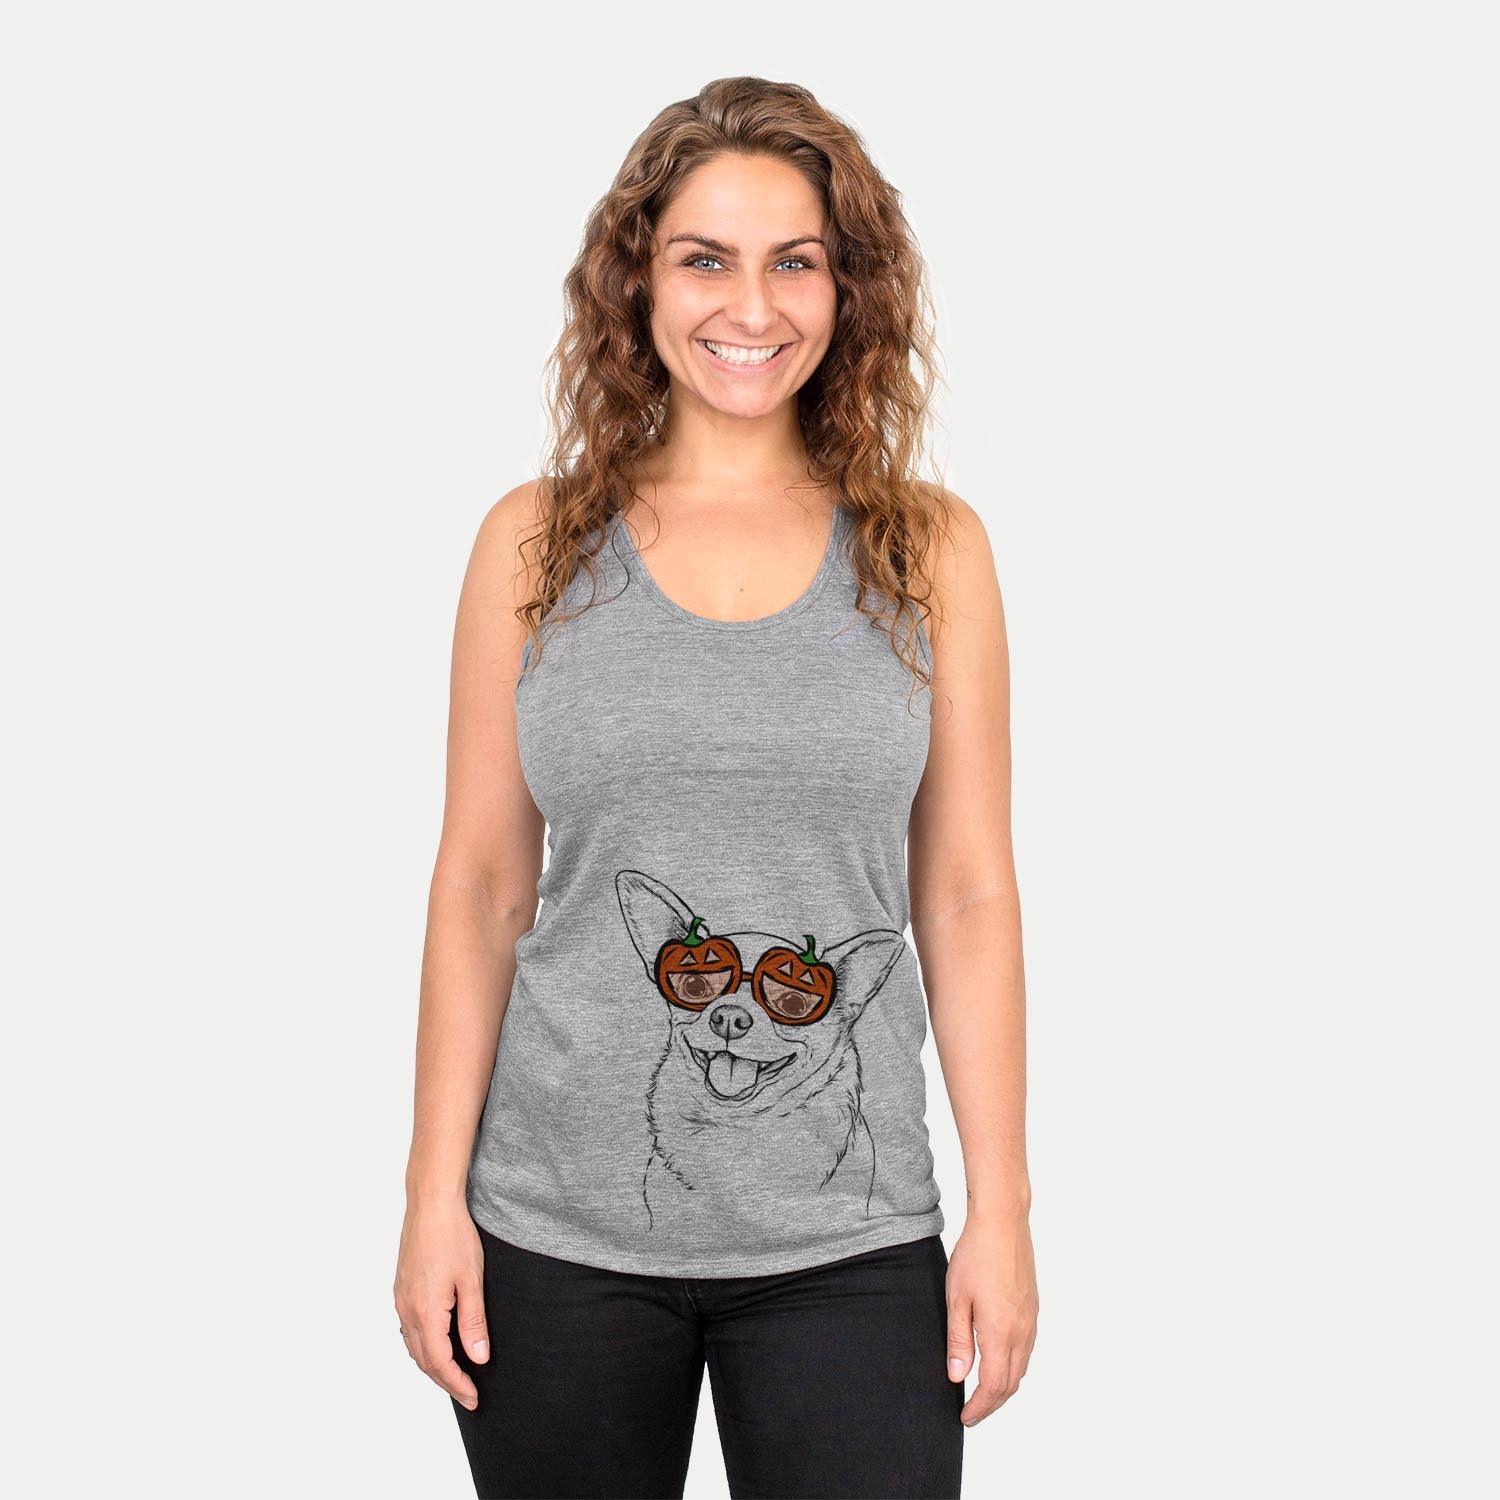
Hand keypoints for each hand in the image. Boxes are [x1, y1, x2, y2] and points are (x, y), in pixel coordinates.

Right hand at [394, 1196, 489, 1410]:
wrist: (431, 1204)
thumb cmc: (454, 1236)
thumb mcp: (471, 1280)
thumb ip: (473, 1322)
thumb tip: (479, 1357)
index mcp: (425, 1311)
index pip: (440, 1362)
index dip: (457, 1383)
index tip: (473, 1397)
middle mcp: (407, 1310)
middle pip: (423, 1360)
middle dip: (446, 1381)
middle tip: (467, 1394)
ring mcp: (401, 1299)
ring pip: (413, 1346)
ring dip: (432, 1365)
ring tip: (454, 1375)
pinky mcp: (401, 1289)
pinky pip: (408, 1329)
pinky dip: (422, 1346)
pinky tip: (435, 1344)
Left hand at [945, 1210, 1037, 1426]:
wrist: (1003, 1223)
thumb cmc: (976, 1255)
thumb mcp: (957, 1299)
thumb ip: (958, 1341)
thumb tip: (958, 1376)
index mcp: (1000, 1332)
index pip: (993, 1386)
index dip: (979, 1407)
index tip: (965, 1417)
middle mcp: (1022, 1332)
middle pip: (1011, 1383)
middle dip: (991, 1403)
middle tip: (972, 1412)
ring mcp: (1031, 1321)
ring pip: (1022, 1368)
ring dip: (1004, 1387)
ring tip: (983, 1394)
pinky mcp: (1033, 1310)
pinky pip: (1026, 1351)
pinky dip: (1013, 1367)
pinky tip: (998, 1363)